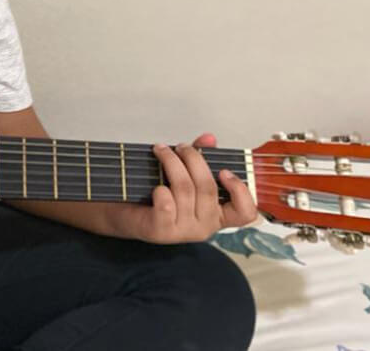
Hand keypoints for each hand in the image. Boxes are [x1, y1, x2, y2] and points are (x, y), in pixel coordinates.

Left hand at [125, 134, 257, 243]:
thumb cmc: (156, 195)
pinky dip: (161, 190)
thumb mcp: (182, 175)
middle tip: (180, 146)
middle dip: (193, 159)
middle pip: (208, 188)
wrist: (124, 213)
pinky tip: (155, 183)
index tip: (224, 170)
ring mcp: (183, 231)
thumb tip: (209, 139)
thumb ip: (200, 158)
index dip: (240, 191)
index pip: (245, 213)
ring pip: (185, 190)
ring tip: (160, 150)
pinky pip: (167, 205)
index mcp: (216, 216)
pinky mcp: (162, 231)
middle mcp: (204, 227)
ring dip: (172, 163)